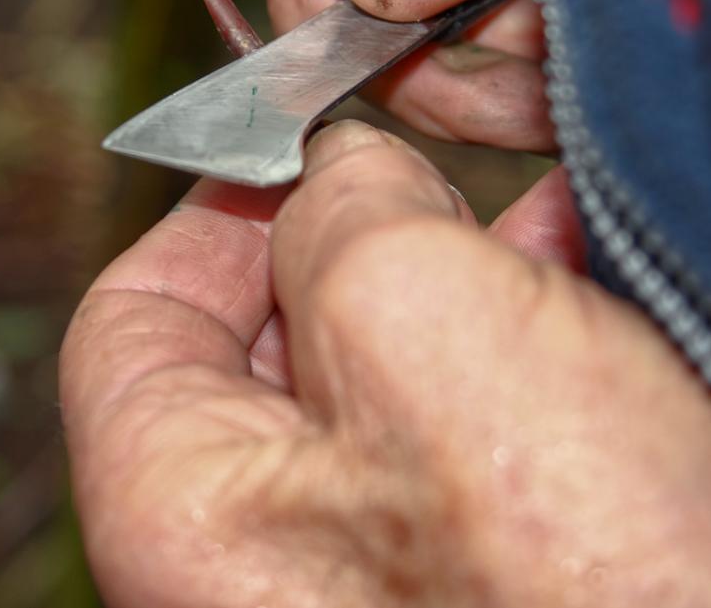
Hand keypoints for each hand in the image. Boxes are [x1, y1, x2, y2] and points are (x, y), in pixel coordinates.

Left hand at [61, 121, 710, 607]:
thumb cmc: (576, 560)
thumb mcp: (424, 323)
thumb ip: (340, 210)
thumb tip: (335, 162)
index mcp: (181, 507)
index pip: (131, 321)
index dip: (210, 207)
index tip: (297, 145)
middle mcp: (250, 551)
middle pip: (257, 338)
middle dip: (352, 233)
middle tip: (435, 176)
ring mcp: (355, 568)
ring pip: (370, 370)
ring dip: (446, 275)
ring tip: (538, 221)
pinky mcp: (456, 567)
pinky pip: (450, 424)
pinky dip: (502, 341)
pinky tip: (579, 290)